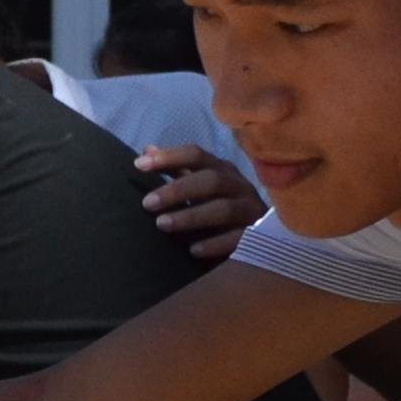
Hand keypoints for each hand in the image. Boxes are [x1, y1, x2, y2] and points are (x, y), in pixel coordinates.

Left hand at [135, 144, 262, 263]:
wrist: (261, 229)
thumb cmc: (220, 201)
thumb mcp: (199, 184)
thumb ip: (175, 169)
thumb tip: (147, 150)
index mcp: (221, 170)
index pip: (197, 155)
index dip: (170, 157)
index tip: (139, 165)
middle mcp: (237, 185)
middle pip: (211, 180)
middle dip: (178, 190)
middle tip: (147, 203)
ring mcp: (249, 209)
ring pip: (223, 208)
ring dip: (191, 216)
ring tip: (162, 224)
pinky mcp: (255, 234)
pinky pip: (237, 237)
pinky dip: (215, 243)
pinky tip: (193, 250)